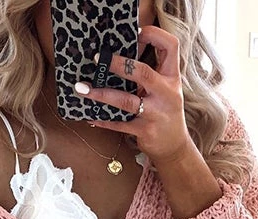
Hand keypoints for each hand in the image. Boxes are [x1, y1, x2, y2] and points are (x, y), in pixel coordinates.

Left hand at [73, 25, 192, 165]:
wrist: (174, 146)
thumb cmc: (165, 112)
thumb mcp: (165, 90)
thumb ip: (150, 74)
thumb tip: (118, 57)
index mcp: (172, 78)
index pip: (170, 46)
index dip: (153, 35)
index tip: (135, 34)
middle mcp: (166, 94)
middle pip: (143, 72)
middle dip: (118, 64)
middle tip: (97, 59)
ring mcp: (155, 113)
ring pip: (125, 101)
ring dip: (101, 94)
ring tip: (82, 89)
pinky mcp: (145, 131)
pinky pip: (120, 124)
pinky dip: (104, 120)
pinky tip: (91, 117)